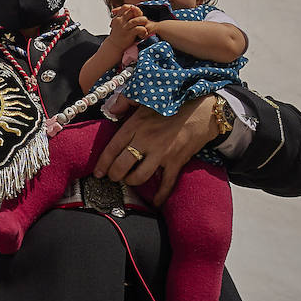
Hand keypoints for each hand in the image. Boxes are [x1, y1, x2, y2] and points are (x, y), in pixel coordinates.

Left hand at [94, 96, 219, 205]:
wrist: (202, 111)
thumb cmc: (173, 104)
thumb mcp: (146, 98)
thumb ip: (125, 101)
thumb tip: (111, 109)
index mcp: (136, 126)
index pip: (112, 148)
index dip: (102, 163)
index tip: (98, 172)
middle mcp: (146, 141)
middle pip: (122, 165)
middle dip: (114, 175)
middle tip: (113, 177)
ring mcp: (162, 153)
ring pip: (140, 176)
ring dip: (132, 182)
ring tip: (129, 180)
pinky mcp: (176, 162)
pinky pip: (166, 183)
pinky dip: (161, 195)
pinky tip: (155, 202)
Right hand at [107, 5, 151, 47]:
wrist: (114, 45)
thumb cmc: (118, 35)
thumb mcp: (118, 24)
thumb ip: (123, 17)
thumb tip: (131, 10)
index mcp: (118, 17)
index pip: (125, 7)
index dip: (133, 8)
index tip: (136, 14)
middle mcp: (120, 21)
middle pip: (132, 11)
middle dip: (139, 14)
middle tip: (141, 20)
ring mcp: (124, 27)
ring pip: (136, 20)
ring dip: (143, 22)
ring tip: (144, 26)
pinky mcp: (129, 34)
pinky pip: (139, 29)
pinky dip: (144, 30)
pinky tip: (143, 33)